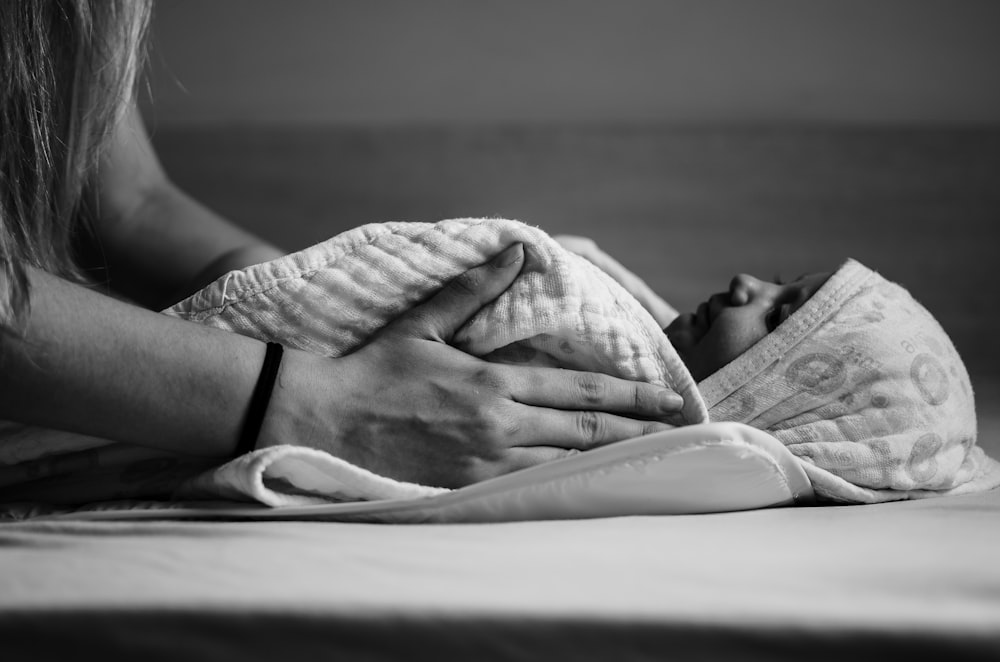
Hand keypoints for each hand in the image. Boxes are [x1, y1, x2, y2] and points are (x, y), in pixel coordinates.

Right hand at [261, 243, 682, 487]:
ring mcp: (484, 466)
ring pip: (565, 467)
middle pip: (585, 434)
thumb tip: (516, 251)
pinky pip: (530, 491)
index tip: (668, 398)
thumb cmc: (372, 371)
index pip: (580, 393)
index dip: (631, 397)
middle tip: (678, 432)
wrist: (323, 423)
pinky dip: (566, 484)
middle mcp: (499, 428)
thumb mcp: (422, 323)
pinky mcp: (466, 491)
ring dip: (608, 461)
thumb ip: (474, 290)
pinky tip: (589, 485)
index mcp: (493, 385)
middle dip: (636, 432)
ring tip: (647, 458)